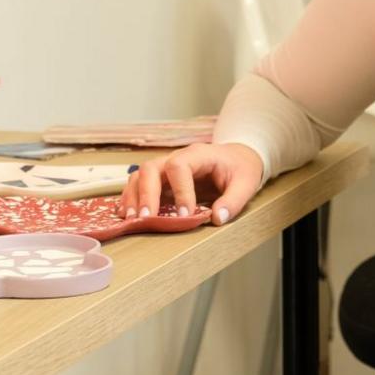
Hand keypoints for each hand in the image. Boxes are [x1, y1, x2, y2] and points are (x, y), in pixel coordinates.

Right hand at [117, 141, 263, 225]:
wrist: (237, 158)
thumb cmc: (240, 168)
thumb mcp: (247, 183)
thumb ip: (234, 201)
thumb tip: (217, 219)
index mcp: (199, 155)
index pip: (180, 166)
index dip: (180, 191)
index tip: (184, 215)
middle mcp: (177, 157)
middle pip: (152, 168)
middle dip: (147, 194)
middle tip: (147, 218)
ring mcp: (166, 168)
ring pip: (140, 176)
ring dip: (134, 197)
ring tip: (133, 220)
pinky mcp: (161, 180)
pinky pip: (139, 185)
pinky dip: (131, 199)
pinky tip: (128, 216)